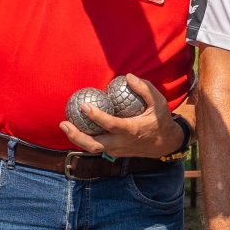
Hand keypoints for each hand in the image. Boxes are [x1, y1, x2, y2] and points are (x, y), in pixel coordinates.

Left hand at [59, 76, 180, 159]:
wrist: (165, 144)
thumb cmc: (161, 120)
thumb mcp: (159, 102)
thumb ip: (144, 89)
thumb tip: (127, 77)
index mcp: (132, 130)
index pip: (111, 125)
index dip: (96, 116)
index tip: (84, 106)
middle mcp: (122, 143)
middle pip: (94, 144)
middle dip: (77, 136)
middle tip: (64, 123)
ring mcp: (117, 150)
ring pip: (93, 148)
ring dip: (76, 139)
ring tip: (65, 125)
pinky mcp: (115, 152)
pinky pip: (97, 147)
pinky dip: (84, 140)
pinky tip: (76, 128)